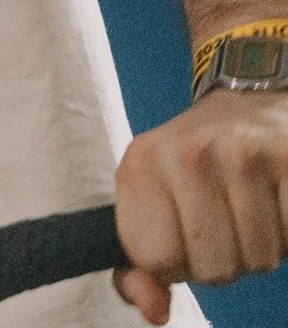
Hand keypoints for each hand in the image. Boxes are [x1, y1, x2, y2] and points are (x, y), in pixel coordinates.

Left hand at [112, 90, 287, 322]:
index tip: (183, 233)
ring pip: (260, 260)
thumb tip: (153, 312)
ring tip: (251, 208)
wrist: (245, 108)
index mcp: (139, 165)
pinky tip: (276, 200)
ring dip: (260, 247)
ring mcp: (243, 153)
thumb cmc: (190, 168)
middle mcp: (186, 153)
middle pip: (214, 268)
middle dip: (223, 258)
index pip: (157, 261)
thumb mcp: (150, 203)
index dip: (177, 261)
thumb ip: (140, 266)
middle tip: (225, 220)